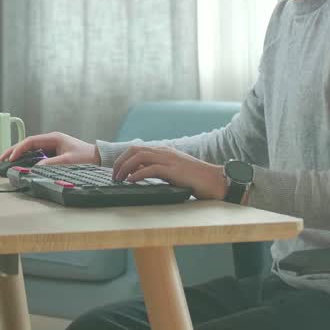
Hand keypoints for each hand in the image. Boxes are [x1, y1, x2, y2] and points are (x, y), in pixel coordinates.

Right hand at [0, 132, 99, 165]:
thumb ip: (51, 163)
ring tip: (6, 161)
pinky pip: (35, 154)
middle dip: (14, 150)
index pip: (31, 141)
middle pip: (27, 144)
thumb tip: (35, 167)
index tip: (11, 158)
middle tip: (1, 159)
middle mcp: (50, 140)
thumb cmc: (86, 157)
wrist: (98, 158)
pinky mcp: (52, 152)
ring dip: (18, 154)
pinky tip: (19, 163)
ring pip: (30, 149)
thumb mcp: (68, 160)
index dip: (19, 149)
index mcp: (53, 138)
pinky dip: (26, 158)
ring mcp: (51, 146)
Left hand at [112, 146, 226, 200]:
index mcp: (164, 151)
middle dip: (120, 162)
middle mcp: (164, 152)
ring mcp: (169, 160)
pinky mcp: (173, 170)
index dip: (124, 158)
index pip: (137, 149)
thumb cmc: (196, 179)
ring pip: (139, 157)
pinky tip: (131, 181)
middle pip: (134, 150)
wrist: (215, 180)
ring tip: (118, 178)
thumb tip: (140, 174)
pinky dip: (137, 174)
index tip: (117, 170)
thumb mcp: (174, 170)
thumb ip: (160, 169)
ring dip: (125, 167)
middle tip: (114, 175)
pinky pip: (150, 169)